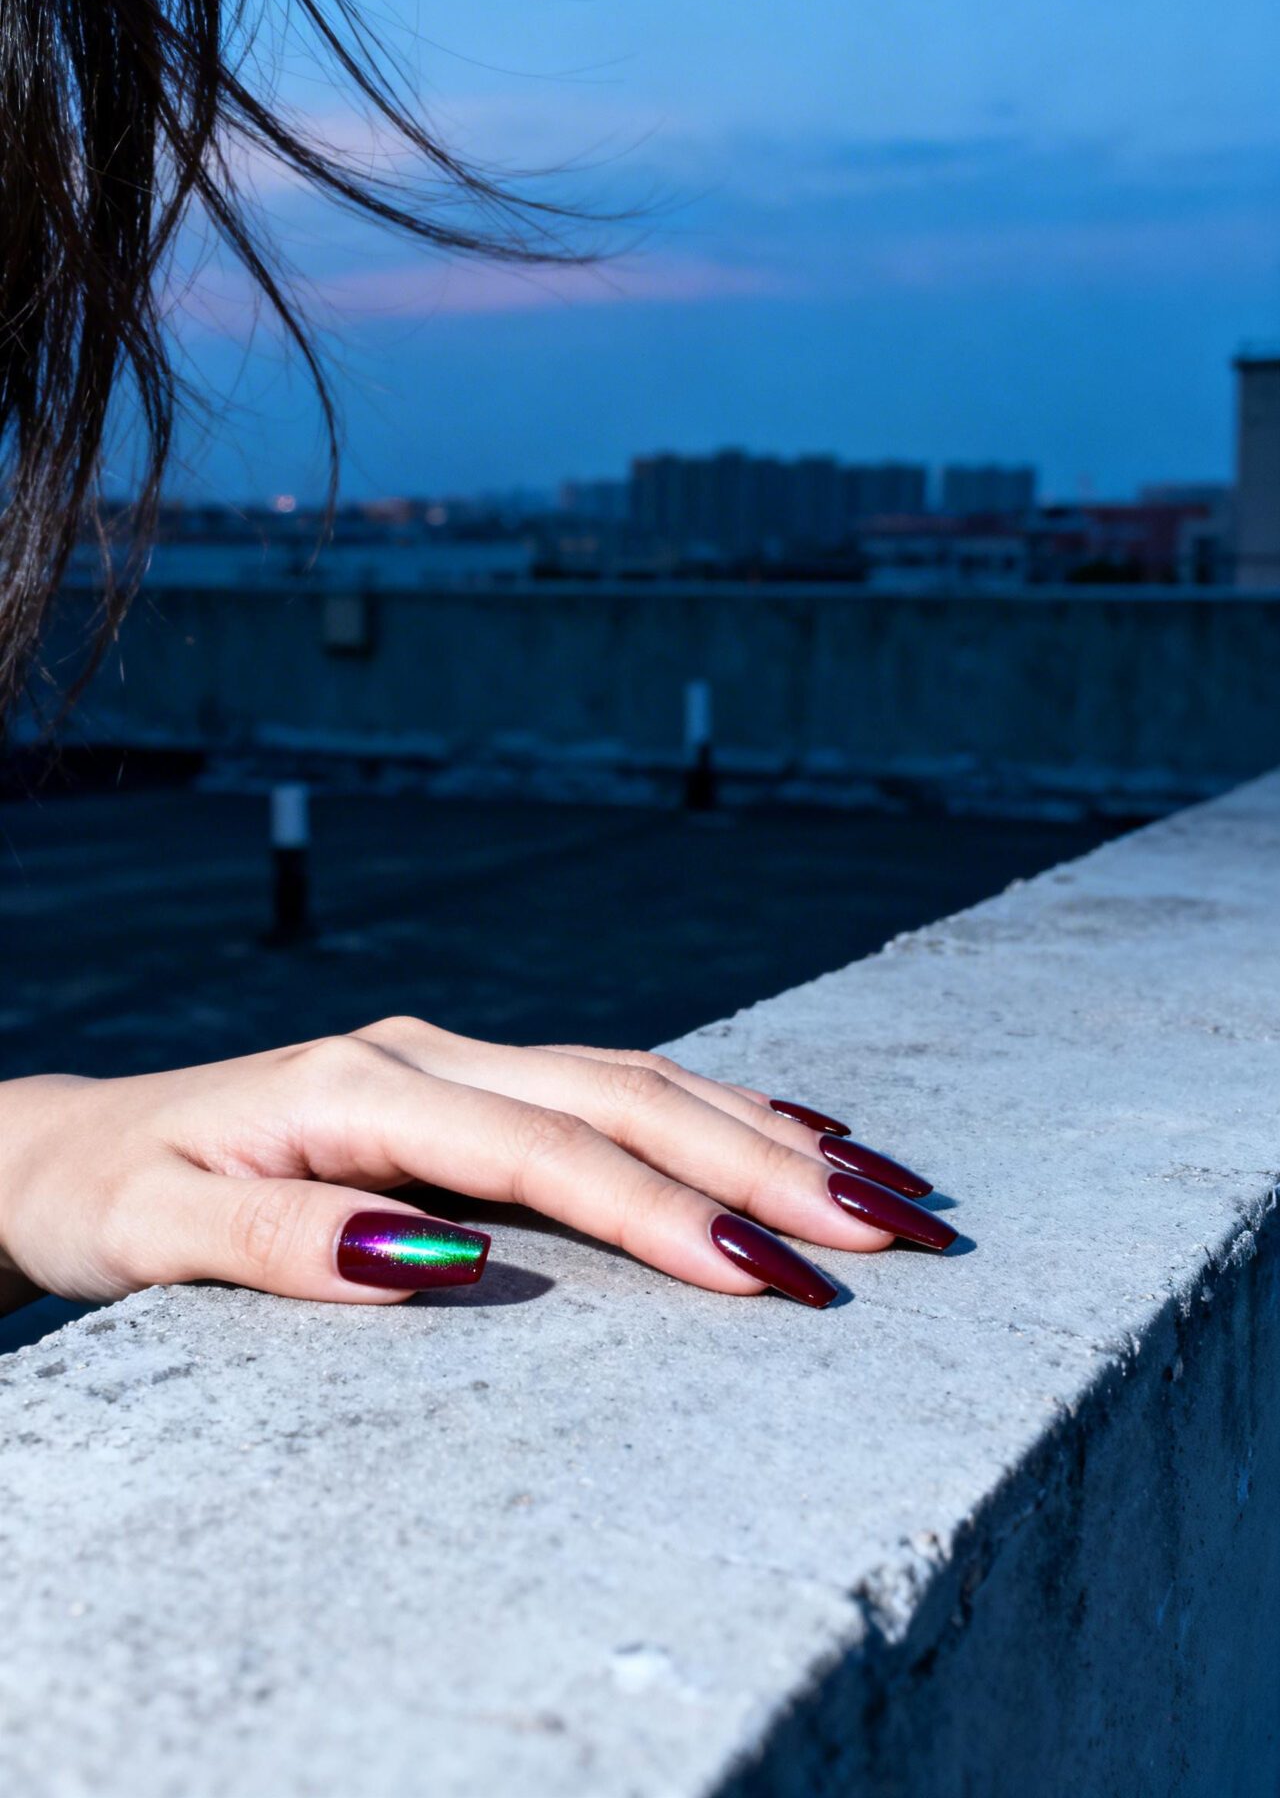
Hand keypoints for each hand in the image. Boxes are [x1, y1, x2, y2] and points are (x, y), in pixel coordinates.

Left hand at [0, 1020, 954, 1315]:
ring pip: (639, 1079)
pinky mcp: (464, 1079)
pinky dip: (709, 1108)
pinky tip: (785, 1132)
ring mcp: (452, 1057)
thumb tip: (436, 1259)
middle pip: (626, 1097)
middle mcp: (427, 1052)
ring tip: (885, 1188)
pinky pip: (611, 1082)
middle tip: (894, 1229)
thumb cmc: (110, 1197)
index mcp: (364, 1083)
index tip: (778, 1276)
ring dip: (764, 1133)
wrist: (69, 1143)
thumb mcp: (156, 1231)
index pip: (550, 1153)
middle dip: (766, 1166)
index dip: (670, 1214)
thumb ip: (286, 1241)